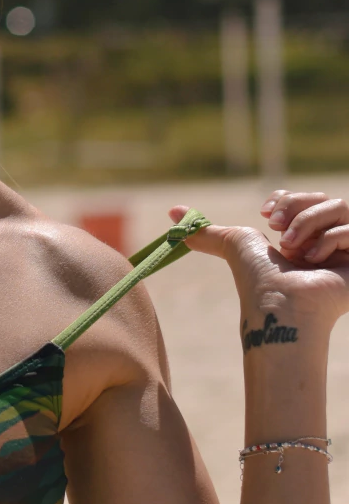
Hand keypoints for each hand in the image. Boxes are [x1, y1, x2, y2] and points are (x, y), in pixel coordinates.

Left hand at [169, 191, 348, 333]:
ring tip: (292, 250)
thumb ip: (204, 231)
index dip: (287, 198)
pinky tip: (314, 262)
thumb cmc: (257, 280)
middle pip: (323, 197)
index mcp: (303, 236)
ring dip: (309, 224)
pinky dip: (329, 241)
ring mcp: (348, 251)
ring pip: (340, 207)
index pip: (306, 197)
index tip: (263, 213)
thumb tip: (172, 213)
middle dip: (296, 209)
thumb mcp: (232, 244)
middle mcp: (327, 242)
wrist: (281, 307)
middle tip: (276, 231)